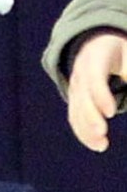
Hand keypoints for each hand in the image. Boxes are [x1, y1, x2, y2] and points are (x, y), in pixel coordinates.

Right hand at [67, 33, 126, 151]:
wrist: (94, 45)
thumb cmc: (118, 50)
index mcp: (95, 60)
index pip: (94, 80)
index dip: (100, 96)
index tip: (111, 112)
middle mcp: (80, 76)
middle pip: (82, 99)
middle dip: (90, 117)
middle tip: (102, 133)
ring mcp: (74, 89)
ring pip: (76, 111)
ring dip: (86, 131)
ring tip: (102, 146)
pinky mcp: (74, 101)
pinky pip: (75, 118)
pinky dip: (83, 133)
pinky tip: (96, 144)